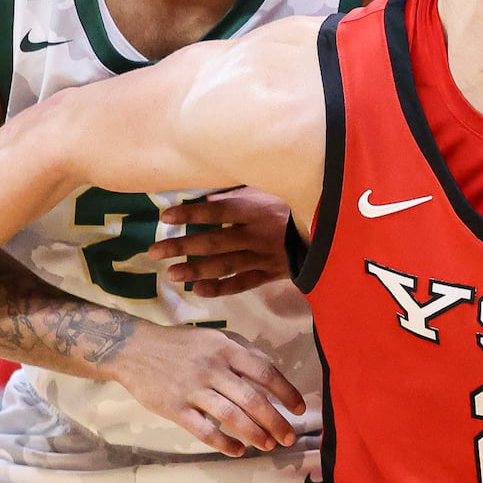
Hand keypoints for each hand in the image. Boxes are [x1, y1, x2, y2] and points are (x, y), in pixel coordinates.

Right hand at [107, 323, 305, 455]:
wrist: (134, 348)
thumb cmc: (180, 344)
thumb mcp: (214, 338)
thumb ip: (243, 352)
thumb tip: (272, 372)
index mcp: (226, 349)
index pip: (265, 372)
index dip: (286, 392)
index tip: (299, 409)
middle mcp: (213, 368)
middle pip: (252, 399)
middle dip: (275, 421)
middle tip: (288, 437)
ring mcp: (193, 389)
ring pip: (231, 416)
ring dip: (254, 433)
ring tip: (268, 445)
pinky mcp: (175, 408)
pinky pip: (204, 430)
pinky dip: (224, 443)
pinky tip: (238, 450)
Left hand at [149, 187, 292, 296]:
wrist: (327, 231)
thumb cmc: (291, 206)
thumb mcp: (268, 192)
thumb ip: (239, 195)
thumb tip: (206, 198)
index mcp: (256, 210)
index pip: (218, 211)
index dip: (191, 214)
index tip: (165, 217)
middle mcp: (256, 235)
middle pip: (215, 241)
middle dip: (182, 246)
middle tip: (154, 252)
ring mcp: (263, 257)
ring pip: (226, 265)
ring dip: (197, 270)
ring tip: (172, 274)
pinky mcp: (270, 274)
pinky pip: (244, 283)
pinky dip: (222, 288)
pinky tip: (199, 290)